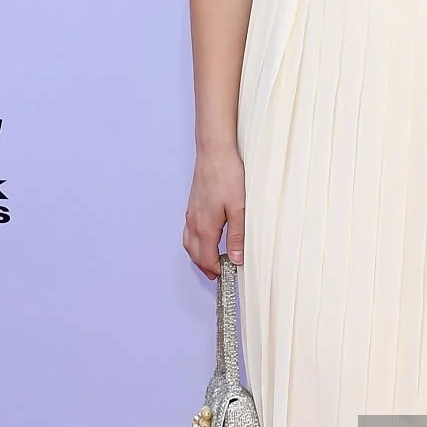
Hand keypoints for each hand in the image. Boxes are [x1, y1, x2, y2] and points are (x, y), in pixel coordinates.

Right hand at [183, 144, 245, 276]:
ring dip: (198, 256)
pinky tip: (203, 239)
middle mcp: (194, 222)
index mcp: (205, 226)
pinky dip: (194, 243)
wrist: (214, 151)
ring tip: (210, 262)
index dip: (215, 270)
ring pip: (189, 243)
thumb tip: (235, 259)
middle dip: (205, 267)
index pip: (206, 258)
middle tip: (218, 274)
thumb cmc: (226, 175)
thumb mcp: (238, 208)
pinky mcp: (192, 205)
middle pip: (195, 254)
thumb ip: (237, 236)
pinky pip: (188, 232)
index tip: (226, 276)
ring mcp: (191, 213)